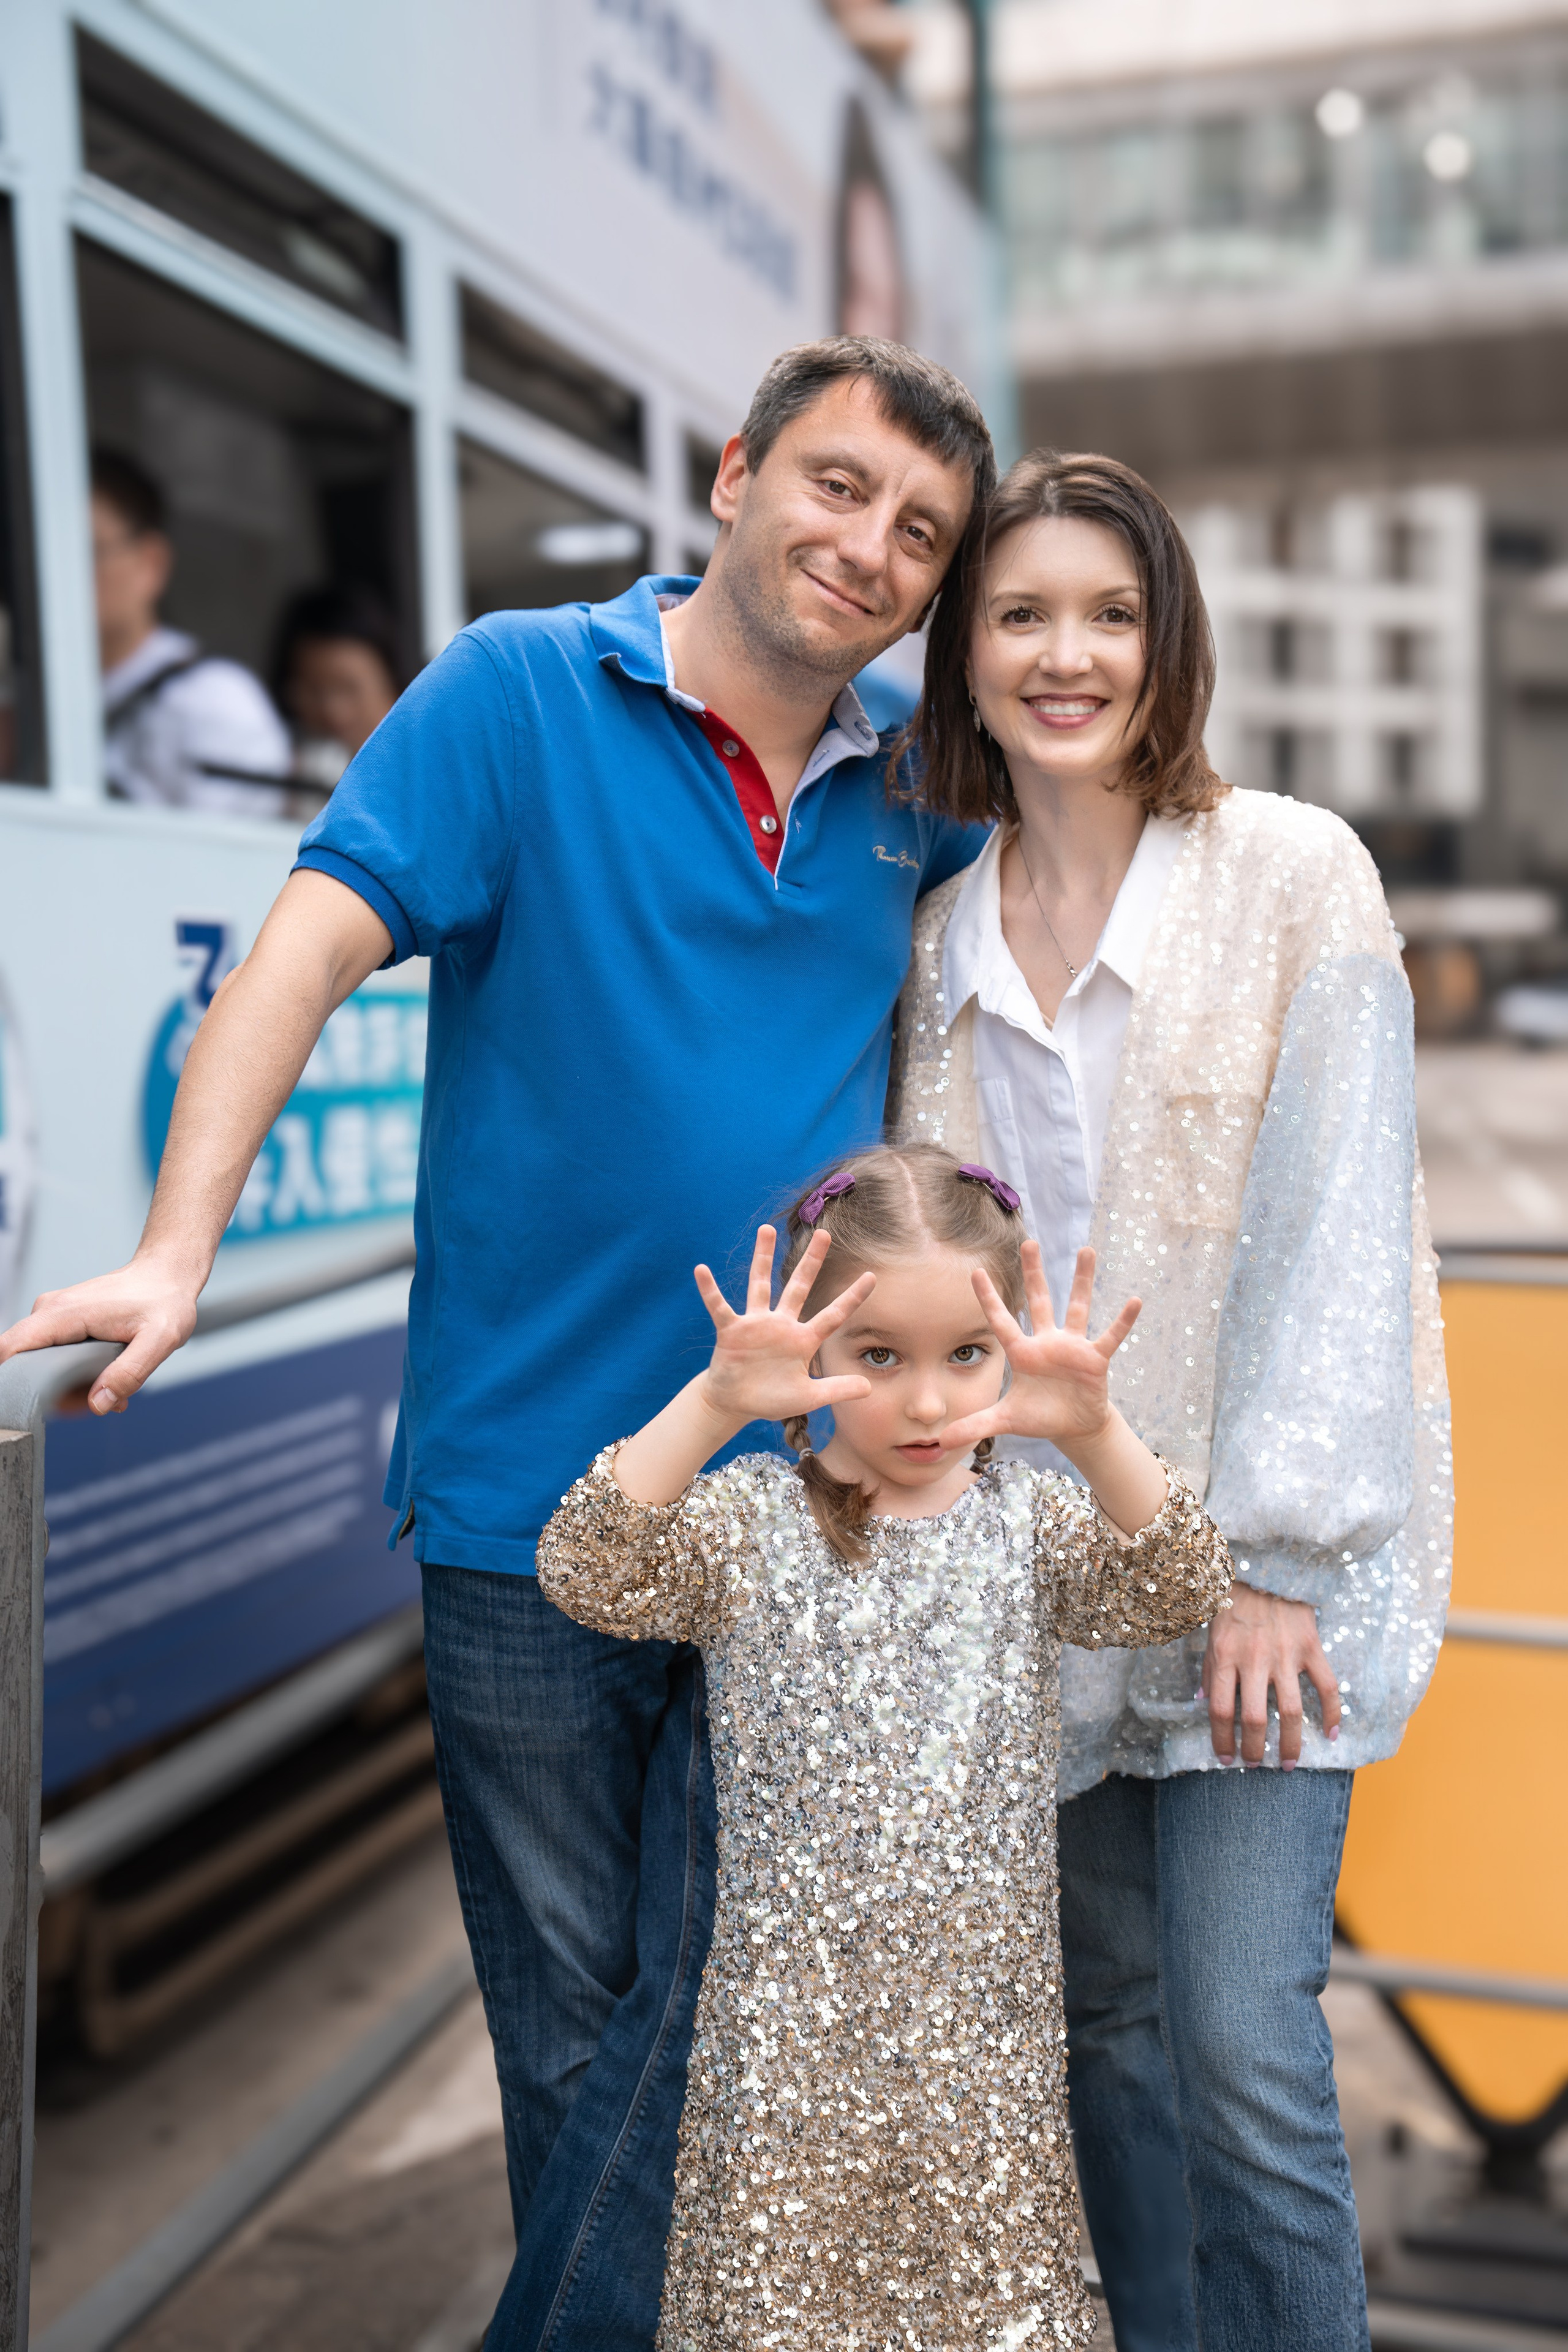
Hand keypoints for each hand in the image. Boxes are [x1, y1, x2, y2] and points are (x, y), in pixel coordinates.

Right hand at [0, 1254, 200, 1413]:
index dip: (14, 1383)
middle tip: (98, 1401)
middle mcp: (49, 1312)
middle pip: (25, 1366)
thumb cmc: (165, 1301)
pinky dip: (76, 1375)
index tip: (42, 1405)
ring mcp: (53, 1316)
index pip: (10, 1350)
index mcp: (63, 1314)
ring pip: (41, 1366)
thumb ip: (129, 1373)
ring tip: (113, 1391)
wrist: (167, 1276)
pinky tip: (109, 1381)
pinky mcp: (62, 1322)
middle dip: (57, 1394)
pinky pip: (54, 1357)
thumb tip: (98, 1404)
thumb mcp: (160, 1340)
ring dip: (72, 1387)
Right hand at [693, 1225, 873, 1430]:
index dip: (852, 1297)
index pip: (834, 1315)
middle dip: (811, 1261)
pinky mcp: (731, 1330)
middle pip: (799, 1286)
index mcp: (803, 1340)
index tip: (872, 1276)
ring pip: (760, 1285)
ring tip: (766, 1229)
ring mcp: (756, 1324)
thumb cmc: (771, 1398)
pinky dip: (710, 1290)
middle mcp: (782, 1325)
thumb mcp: (808, 1397)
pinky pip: (720, 1306)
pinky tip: (701, 1270)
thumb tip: (869, 1388)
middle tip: (824, 1233)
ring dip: (762, 1258)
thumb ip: (836, 1390)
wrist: (736, 1404)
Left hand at [938, 1243, 1140, 1456]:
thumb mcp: (1006, 1420)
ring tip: (1086, 1250)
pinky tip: (1135, 1301)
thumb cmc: (1039, 1416)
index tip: (975, 1271)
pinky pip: (1110, 1337)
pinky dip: (1123, 1321)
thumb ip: (976, 1425)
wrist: (1073, 1427)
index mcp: (1022, 1353)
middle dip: (1033, 1274)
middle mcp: (1046, 1342)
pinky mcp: (1095, 1359)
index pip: (1000, 1321)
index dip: (988, 1298)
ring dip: (1081, 1280)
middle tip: (1028, 1242)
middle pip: (1038, 1301)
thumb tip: (942, 1441)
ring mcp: (1072, 1347)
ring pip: (1077, 1307)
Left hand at [1202, 1582, 1342, 1766]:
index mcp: (1225, 1656)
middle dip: (1255, 1750)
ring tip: (1289, 1763)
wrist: (1266, 1566)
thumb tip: (1204, 1702)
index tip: (1225, 1759)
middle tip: (1256, 1765)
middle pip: (1255, 1719)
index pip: (1220, 1710)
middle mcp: (1254, 1660)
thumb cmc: (1233, 1600)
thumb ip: (1208, 1669)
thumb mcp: (1211, 1633)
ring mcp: (1286, 1655)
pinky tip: (1331, 1734)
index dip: (1222, 1740)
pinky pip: (1326, 1687)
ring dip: (1290, 1744)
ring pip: (1291, 1712)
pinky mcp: (1311, 1647)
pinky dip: (1331, 1713)